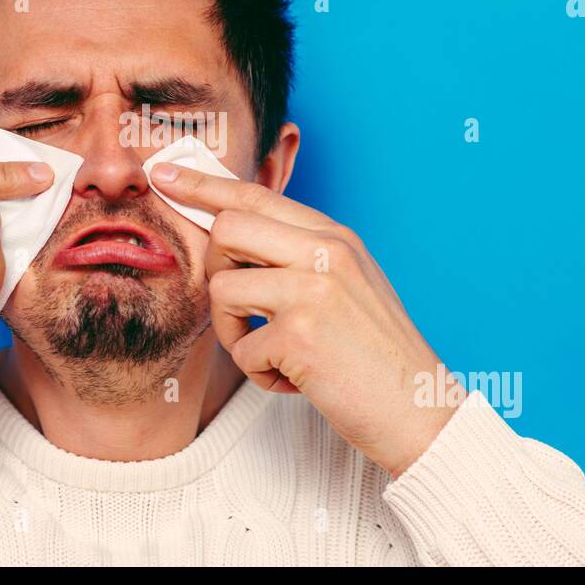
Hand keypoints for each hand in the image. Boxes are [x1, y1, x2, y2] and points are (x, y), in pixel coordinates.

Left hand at [150, 163, 464, 478]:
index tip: (165, 174)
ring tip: (274, 354)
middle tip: (242, 310)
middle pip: (227, 230)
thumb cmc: (375, 356)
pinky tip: (296, 380)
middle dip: (217, 271)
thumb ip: (298, 255)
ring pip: (222, 289)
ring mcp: (313, 290)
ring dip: (235, 334)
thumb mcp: (346, 285)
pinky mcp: (300, 335)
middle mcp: (325, 253)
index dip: (204, 184)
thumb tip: (230, 234)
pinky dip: (260, 374)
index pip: (256, 195)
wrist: (420, 411)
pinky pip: (241, 349)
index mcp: (335, 237)